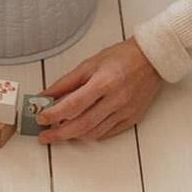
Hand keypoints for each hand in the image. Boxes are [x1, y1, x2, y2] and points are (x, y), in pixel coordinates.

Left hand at [36, 38, 162, 142]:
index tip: (41, 118)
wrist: (151, 59)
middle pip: (82, 124)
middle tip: (45, 134)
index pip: (73, 104)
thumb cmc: (121, 57)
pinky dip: (90, 133)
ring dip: (73, 135)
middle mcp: (115, 100)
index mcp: (103, 82)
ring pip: (94, 132)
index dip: (54, 114)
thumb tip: (47, 93)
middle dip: (59, 133)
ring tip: (59, 131)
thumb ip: (67, 82)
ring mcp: (125, 112)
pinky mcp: (132, 119)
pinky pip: (107, 133)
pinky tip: (80, 130)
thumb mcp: (89, 63)